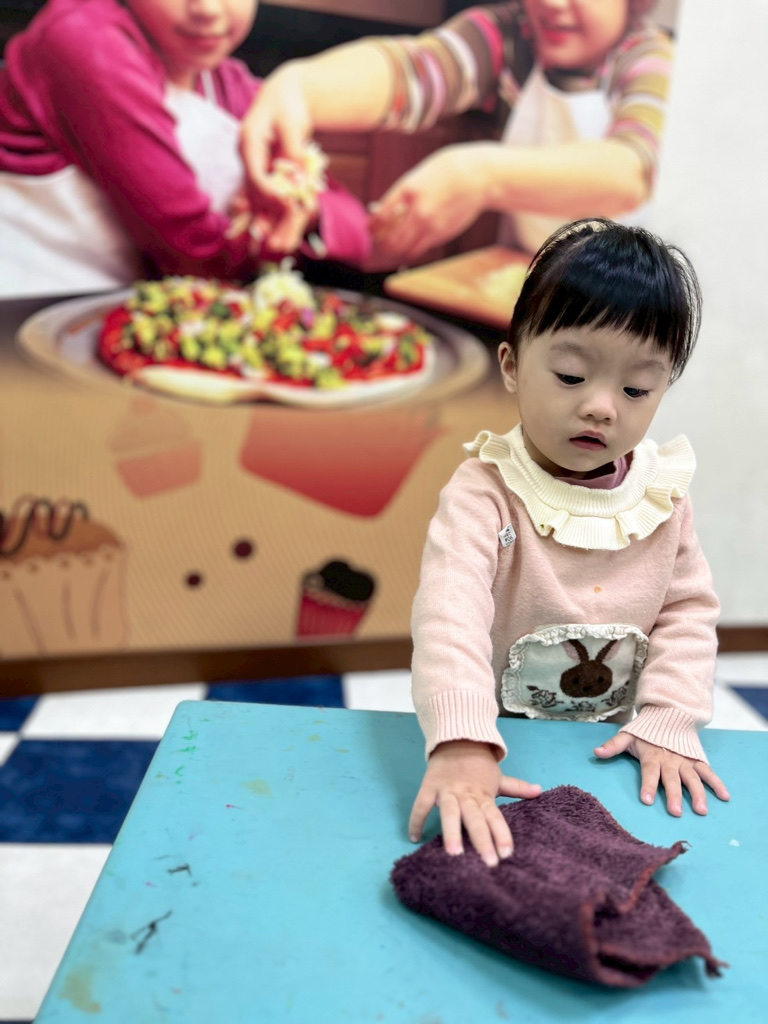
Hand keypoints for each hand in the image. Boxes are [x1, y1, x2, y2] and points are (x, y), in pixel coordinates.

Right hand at [240, 64, 316, 251]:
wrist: (285, 95)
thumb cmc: (289, 104)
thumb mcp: (294, 123)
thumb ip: (293, 151)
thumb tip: (297, 180)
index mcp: (249, 142)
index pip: (255, 174)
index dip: (270, 193)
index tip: (288, 206)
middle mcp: (249, 159)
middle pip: (256, 195)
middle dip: (267, 220)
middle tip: (276, 244)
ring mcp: (256, 168)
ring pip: (262, 201)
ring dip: (271, 225)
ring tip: (281, 247)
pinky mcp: (265, 174)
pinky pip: (269, 200)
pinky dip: (276, 216)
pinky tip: (283, 236)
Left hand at [369, 144, 491, 263]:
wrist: (478, 176)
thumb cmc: (446, 172)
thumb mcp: (419, 176)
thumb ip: (402, 195)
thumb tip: (383, 212)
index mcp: (408, 190)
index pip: (382, 216)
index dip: (373, 226)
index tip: (370, 228)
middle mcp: (418, 210)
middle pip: (391, 239)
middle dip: (382, 244)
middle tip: (379, 242)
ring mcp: (431, 225)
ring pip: (405, 249)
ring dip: (396, 251)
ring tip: (393, 247)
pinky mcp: (442, 234)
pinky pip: (421, 248)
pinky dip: (413, 248)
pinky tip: (411, 242)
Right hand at [409, 739, 541, 866]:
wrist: (456, 737)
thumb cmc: (477, 763)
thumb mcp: (497, 776)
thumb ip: (517, 787)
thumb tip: (540, 790)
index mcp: (483, 794)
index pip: (495, 817)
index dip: (501, 835)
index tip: (507, 854)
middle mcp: (466, 794)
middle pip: (475, 819)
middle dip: (482, 840)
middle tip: (489, 862)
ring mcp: (447, 790)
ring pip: (450, 812)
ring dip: (452, 832)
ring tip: (454, 853)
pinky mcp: (429, 786)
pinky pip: (421, 804)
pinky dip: (417, 819)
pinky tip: (415, 837)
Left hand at [594, 733, 730, 816]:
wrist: (668, 714)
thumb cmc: (645, 732)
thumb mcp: (627, 736)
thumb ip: (613, 746)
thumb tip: (596, 752)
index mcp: (652, 755)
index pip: (650, 772)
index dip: (647, 785)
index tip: (646, 800)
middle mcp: (670, 760)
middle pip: (672, 779)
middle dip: (674, 795)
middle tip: (676, 812)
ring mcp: (685, 761)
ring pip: (693, 778)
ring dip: (698, 793)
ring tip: (701, 810)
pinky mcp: (697, 760)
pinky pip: (708, 772)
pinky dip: (717, 783)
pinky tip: (725, 797)